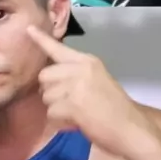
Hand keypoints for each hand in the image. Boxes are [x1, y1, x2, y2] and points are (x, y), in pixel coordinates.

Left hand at [27, 26, 150, 158]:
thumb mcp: (98, 80)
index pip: (58, 49)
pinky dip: (60, 122)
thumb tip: (52, 79)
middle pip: (45, 76)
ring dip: (56, 109)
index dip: (41, 40)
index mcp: (87, 61)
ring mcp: (76, 86)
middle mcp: (80, 69)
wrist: (132, 129)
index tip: (28, 29)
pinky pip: (51, 113)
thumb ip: (76, 75)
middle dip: (50, 91)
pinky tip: (76, 123)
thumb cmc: (115, 108)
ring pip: (46, 96)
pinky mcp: (72, 104)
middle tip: (68, 102)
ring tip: (76, 114)